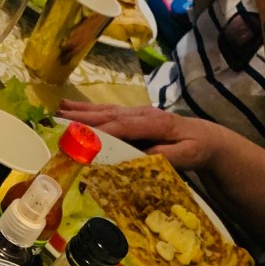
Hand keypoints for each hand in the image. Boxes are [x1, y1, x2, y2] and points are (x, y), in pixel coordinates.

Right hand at [58, 102, 227, 171]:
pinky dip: (89, 111)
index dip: (101, 131)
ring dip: (81, 111)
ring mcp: (137, 113)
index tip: (80, 136)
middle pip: (109, 114)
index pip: (123, 126)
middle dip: (83, 117)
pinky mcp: (133, 117)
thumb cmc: (196, 148)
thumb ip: (165, 156)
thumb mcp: (187, 156)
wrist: (206, 136)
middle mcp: (142, 114)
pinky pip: (108, 113)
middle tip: (58, 119)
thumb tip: (140, 156)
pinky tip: (74, 109)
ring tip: (59, 110)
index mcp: (155, 123)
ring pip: (105, 111)